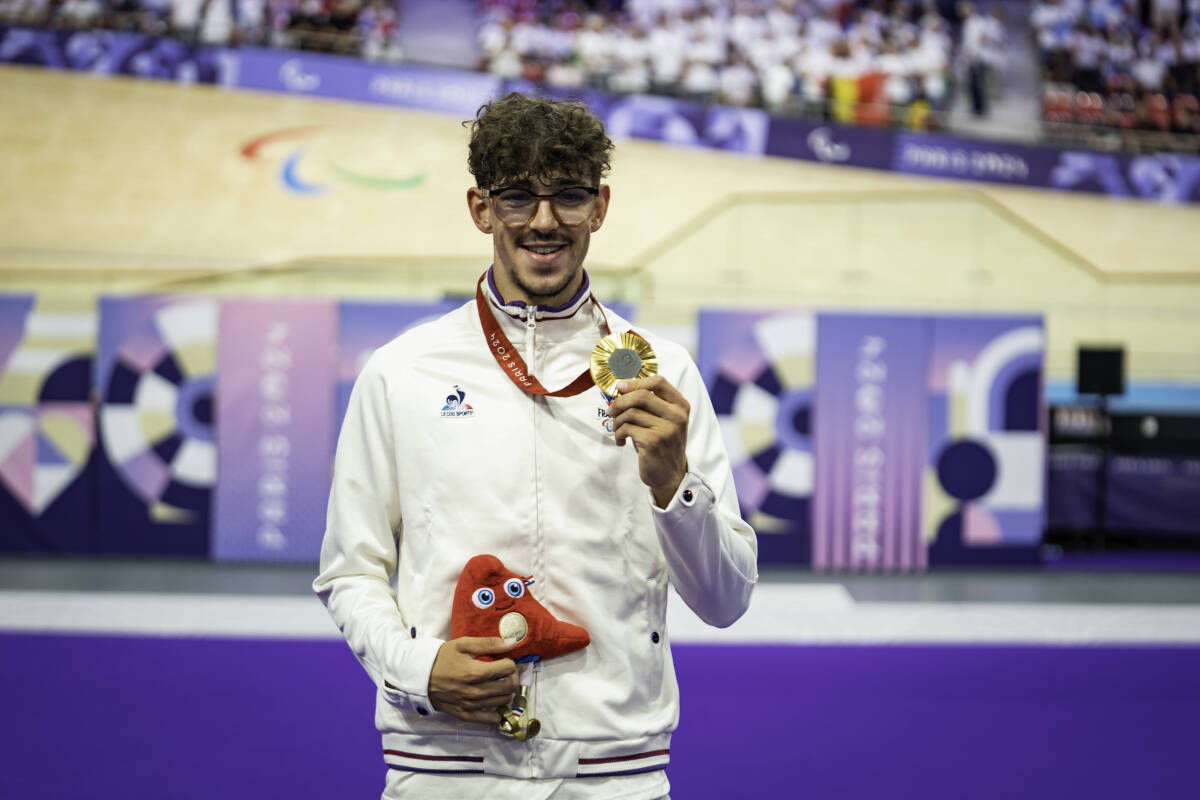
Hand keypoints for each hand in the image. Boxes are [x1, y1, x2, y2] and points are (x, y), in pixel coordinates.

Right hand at [428, 637, 518, 724]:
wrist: (420, 676)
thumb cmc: (442, 658)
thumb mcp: (463, 644)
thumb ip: (489, 643)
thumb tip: (513, 643)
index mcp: (476, 672)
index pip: (509, 668)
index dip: (510, 662)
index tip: (504, 660)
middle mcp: (476, 691)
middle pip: (510, 686)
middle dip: (512, 677)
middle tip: (506, 672)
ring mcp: (471, 705)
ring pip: (504, 701)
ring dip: (506, 691)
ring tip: (499, 683)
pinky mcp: (465, 715)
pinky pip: (491, 719)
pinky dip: (498, 711)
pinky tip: (494, 701)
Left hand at [608, 375, 689, 507]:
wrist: (670, 474)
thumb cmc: (661, 443)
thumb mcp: (663, 420)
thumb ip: (650, 403)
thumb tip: (621, 387)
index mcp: (681, 406)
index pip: (658, 382)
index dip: (635, 381)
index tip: (620, 387)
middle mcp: (677, 416)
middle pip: (641, 395)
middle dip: (620, 401)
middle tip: (611, 411)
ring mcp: (667, 429)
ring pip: (631, 412)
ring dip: (617, 421)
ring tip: (617, 430)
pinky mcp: (654, 442)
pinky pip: (627, 428)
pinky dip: (618, 433)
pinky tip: (621, 441)